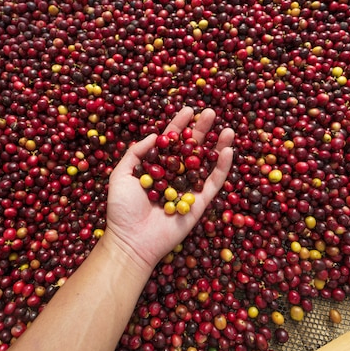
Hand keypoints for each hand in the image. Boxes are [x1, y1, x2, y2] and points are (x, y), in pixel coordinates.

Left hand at [103, 107, 234, 272]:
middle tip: (210, 112)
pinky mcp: (198, 204)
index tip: (188, 110)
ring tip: (228, 129)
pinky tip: (228, 151)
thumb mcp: (121, 175)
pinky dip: (222, 168)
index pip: (170, 143)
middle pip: (191, 149)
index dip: (179, 126)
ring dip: (218, 146)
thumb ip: (136, 153)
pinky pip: (213, 183)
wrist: (131, 240)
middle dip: (201, 130)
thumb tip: (157, 135)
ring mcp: (187, 190)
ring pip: (206, 164)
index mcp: (156, 168)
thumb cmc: (122, 210)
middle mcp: (173, 177)